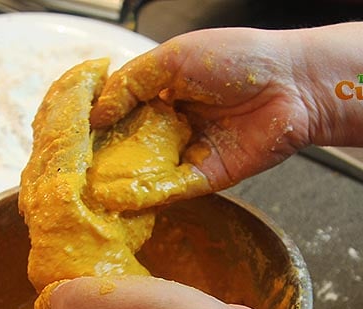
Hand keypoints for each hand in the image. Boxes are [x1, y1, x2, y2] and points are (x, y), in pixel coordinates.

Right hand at [91, 28, 317, 190]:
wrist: (293, 84)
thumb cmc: (239, 58)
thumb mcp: (174, 58)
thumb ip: (131, 83)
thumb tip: (95, 113)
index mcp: (163, 92)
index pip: (119, 111)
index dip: (96, 124)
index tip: (69, 137)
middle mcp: (172, 124)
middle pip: (129, 145)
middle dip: (102, 157)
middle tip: (71, 169)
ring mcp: (188, 152)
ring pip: (146, 171)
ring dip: (119, 180)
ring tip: (85, 189)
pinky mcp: (206, 177)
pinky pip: (172, 188)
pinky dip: (146, 193)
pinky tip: (119, 196)